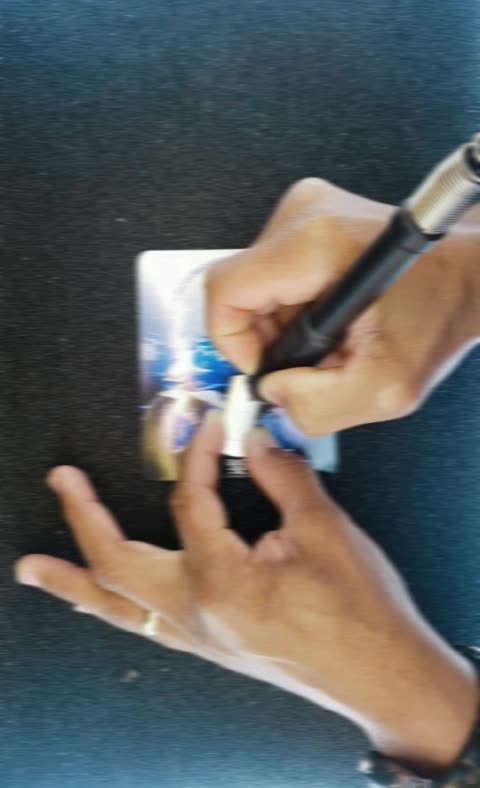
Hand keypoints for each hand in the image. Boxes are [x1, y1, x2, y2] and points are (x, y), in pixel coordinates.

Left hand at [15, 414, 477, 774]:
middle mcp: (197, 616)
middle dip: (83, 519)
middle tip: (64, 481)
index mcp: (221, 583)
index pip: (189, 502)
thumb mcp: (326, 532)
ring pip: (118, 608)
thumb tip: (256, 443)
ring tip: (34, 568)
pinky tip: (104, 600)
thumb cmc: (360, 616)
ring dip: (74, 582)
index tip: (207, 424)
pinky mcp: (212, 644)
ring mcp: (200, 636)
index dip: (195, 454)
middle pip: (117, 565)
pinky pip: (145, 624)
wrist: (384, 676)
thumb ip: (282, 478)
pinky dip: (114, 605)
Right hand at [207, 178, 479, 435]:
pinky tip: (333, 317)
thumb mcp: (387, 387)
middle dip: (267, 339)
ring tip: (333, 338)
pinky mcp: (309, 217)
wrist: (471, 270)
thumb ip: (318, 407)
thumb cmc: (441, 311)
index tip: (269, 366)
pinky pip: (273, 274)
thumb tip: (273, 394)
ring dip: (284, 326)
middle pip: (237, 292)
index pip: (222, 292)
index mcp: (313, 246)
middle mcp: (302, 216)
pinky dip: (295, 307)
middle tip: (316, 358)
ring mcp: (304, 209)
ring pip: (254, 286)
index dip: (233, 343)